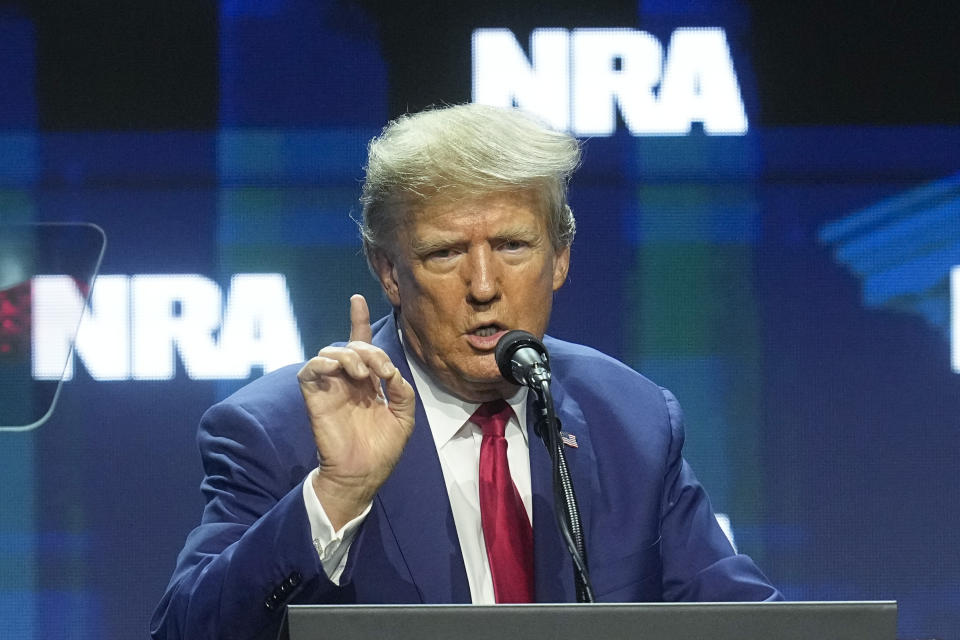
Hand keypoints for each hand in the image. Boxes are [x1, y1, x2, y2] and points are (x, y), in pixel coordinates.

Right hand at [297, 294, 415, 528]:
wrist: (363, 475)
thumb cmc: (382, 449)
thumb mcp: (404, 416)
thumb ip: (402, 390)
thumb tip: (391, 372)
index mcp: (368, 381)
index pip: (360, 343)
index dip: (358, 320)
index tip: (357, 298)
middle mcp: (348, 380)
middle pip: (352, 345)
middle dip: (370, 349)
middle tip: (383, 372)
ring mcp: (330, 387)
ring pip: (331, 351)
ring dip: (351, 355)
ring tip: (365, 376)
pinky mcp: (315, 397)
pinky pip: (310, 369)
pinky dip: (324, 363)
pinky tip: (340, 372)